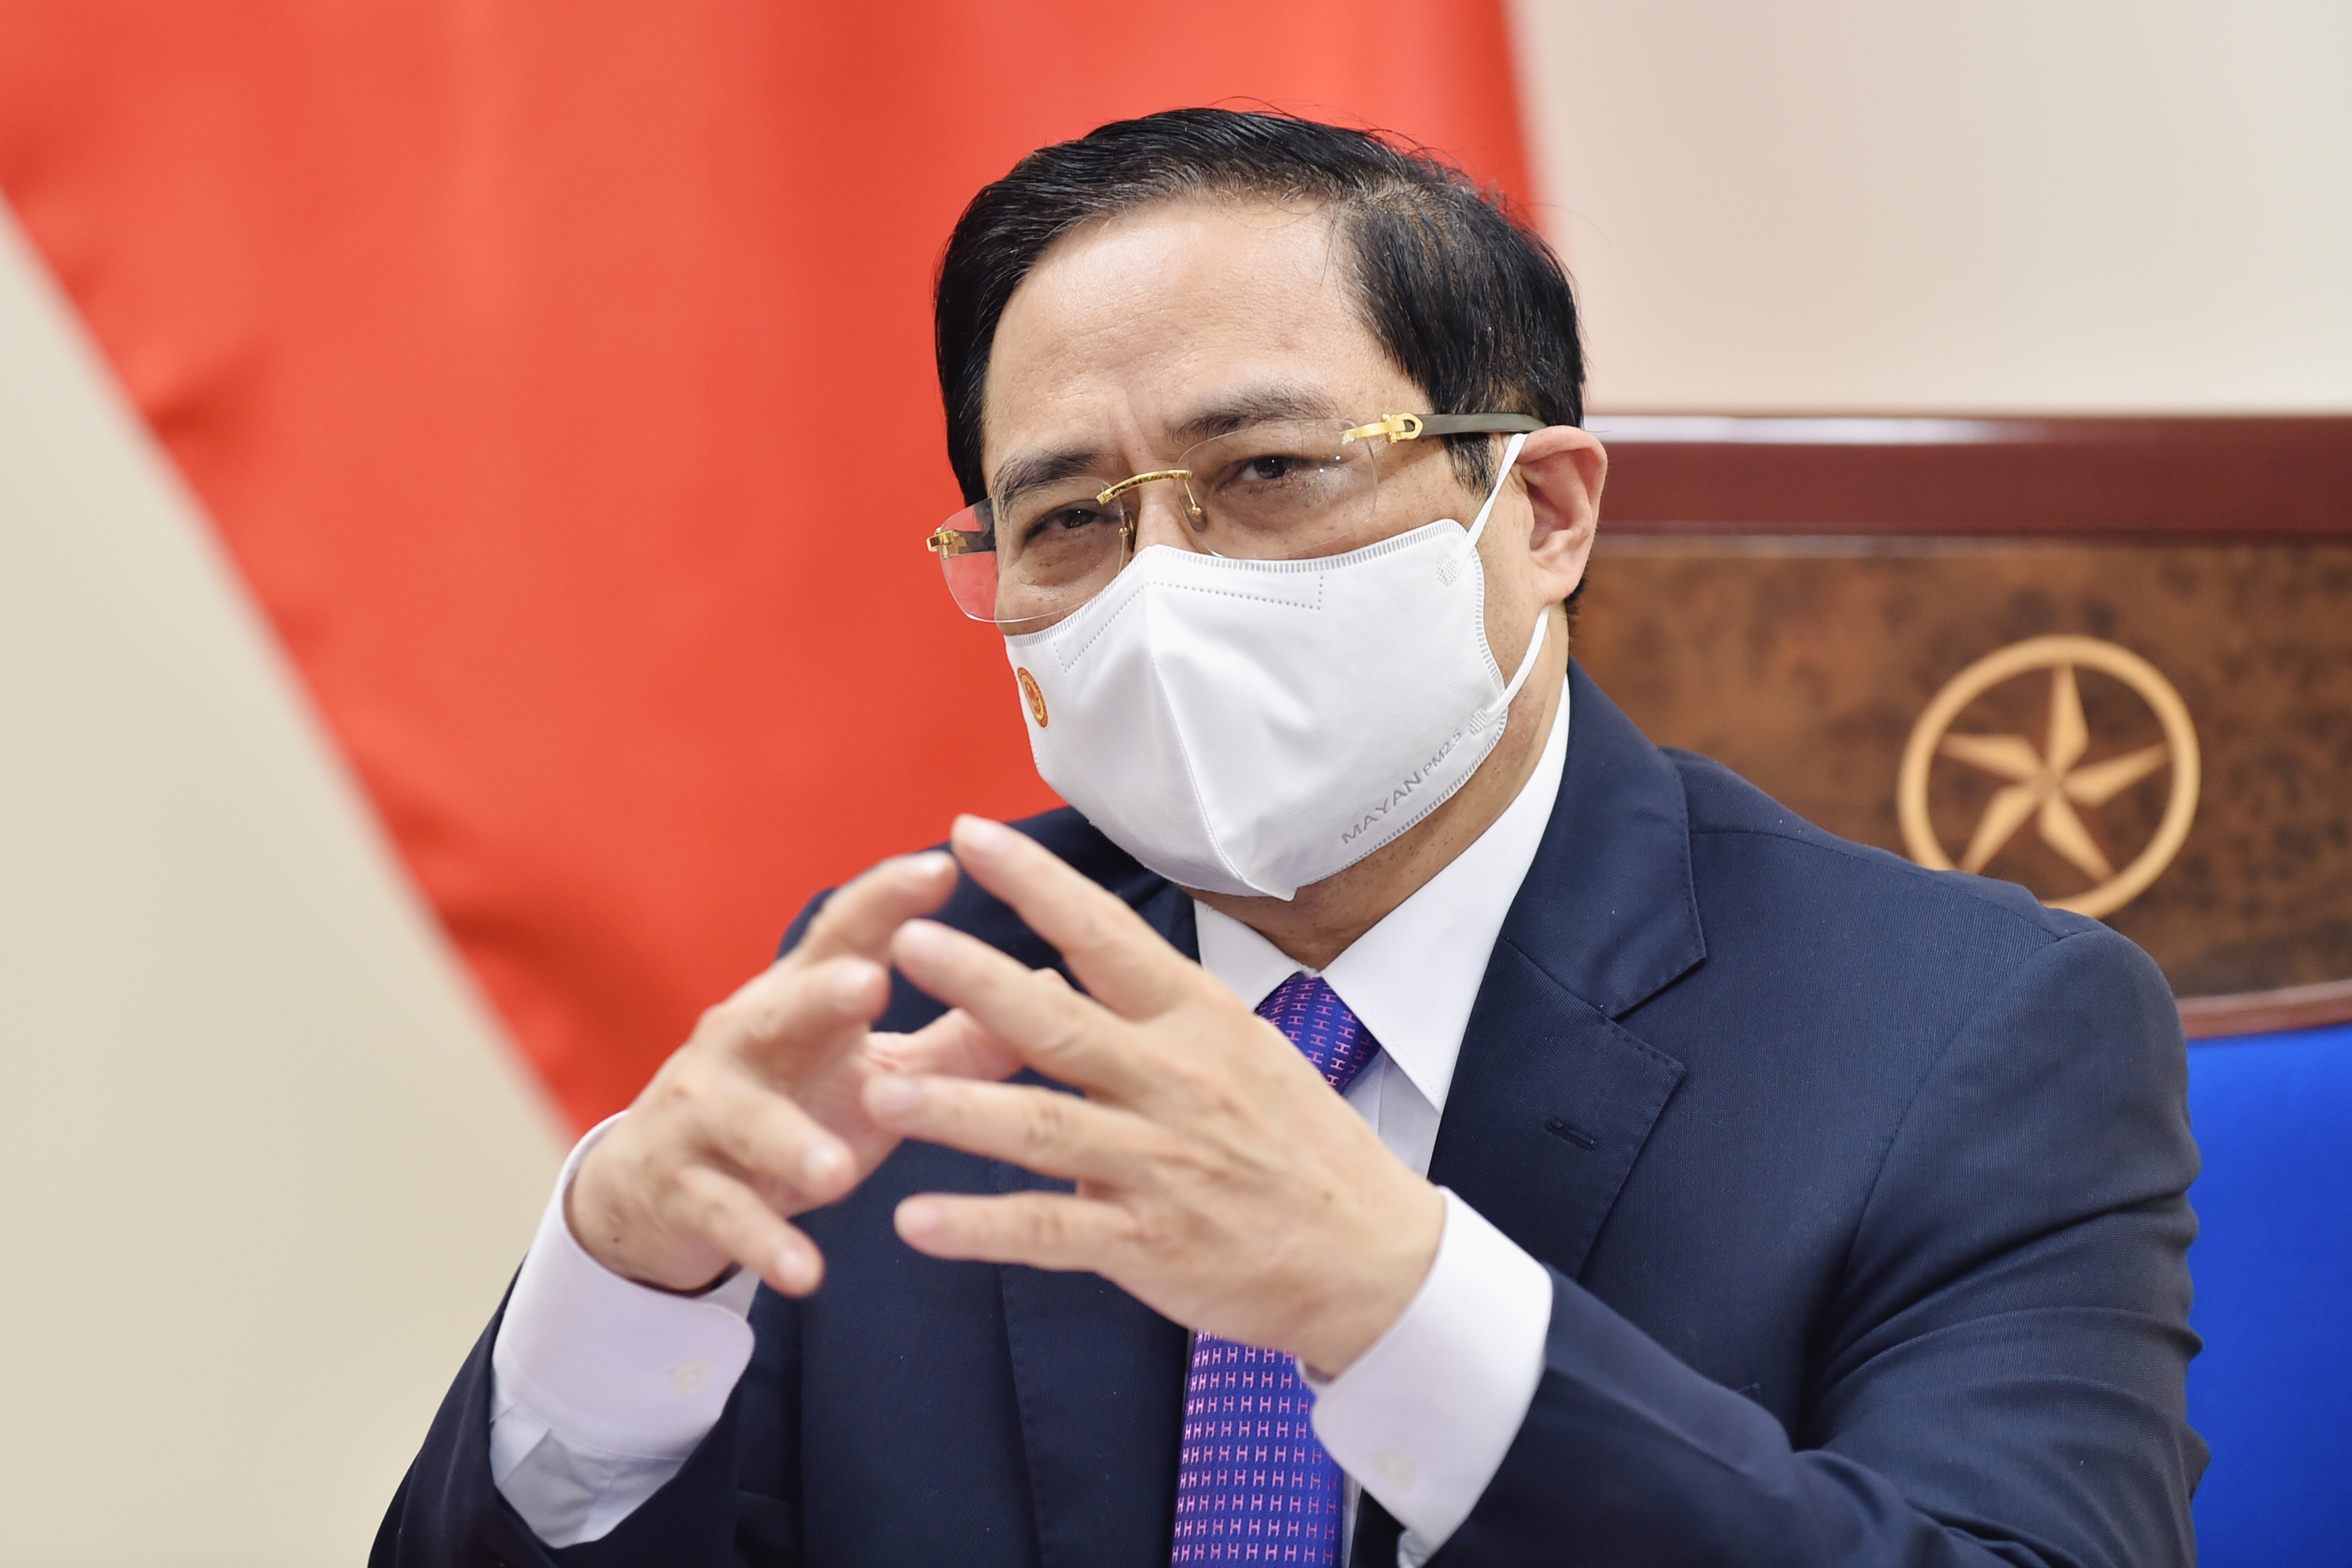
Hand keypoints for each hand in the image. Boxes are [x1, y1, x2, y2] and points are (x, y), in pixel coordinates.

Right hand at [567, 851, 1019, 1294]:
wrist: (658, 1188)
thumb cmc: (792, 1109)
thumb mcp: (875, 1074)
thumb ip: (956, 1041)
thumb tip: (1052, 990)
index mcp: (799, 1001)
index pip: (842, 936)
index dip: (887, 901)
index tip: (941, 866)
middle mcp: (744, 1040)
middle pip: (780, 1008)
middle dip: (821, 995)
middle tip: (869, 984)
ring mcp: (704, 1113)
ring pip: (744, 1120)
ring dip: (790, 1142)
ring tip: (837, 1168)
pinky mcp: (683, 1187)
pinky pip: (726, 1214)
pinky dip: (765, 1242)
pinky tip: (806, 1273)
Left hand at [865, 816, 1444, 1377]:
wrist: (1371, 1256)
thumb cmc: (1298, 1144)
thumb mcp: (1240, 1050)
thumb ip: (1147, 1012)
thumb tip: (1058, 967)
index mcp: (1198, 1019)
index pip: (1107, 935)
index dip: (1036, 882)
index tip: (969, 834)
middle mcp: (1177, 1080)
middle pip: (1061, 1023)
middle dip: (979, 981)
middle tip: (905, 941)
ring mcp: (1161, 1164)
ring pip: (1043, 1128)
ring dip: (958, 1111)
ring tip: (880, 1091)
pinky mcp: (1149, 1243)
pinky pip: (1050, 1232)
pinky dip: (980, 1228)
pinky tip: (913, 1221)